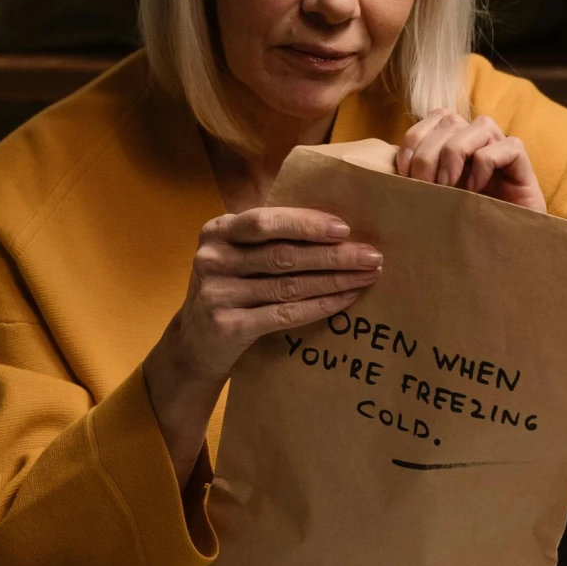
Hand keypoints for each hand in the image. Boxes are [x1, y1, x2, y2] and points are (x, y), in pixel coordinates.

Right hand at [143, 207, 380, 481]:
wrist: (194, 344)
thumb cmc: (230, 289)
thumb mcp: (236, 255)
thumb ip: (269, 237)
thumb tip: (337, 225)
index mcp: (217, 231)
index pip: (266, 222)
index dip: (306, 224)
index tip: (345, 228)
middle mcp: (212, 259)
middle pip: (283, 255)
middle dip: (333, 255)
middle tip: (372, 256)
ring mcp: (217, 294)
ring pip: (289, 285)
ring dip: (335, 280)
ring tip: (367, 277)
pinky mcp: (227, 326)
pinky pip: (285, 314)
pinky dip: (320, 306)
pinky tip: (346, 300)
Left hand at [396, 110, 547, 212]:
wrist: (504, 248)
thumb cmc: (462, 224)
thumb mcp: (432, 198)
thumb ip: (417, 180)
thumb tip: (385, 174)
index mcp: (456, 140)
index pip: (433, 117)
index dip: (413, 140)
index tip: (403, 174)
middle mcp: (479, 138)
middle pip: (450, 121)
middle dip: (429, 155)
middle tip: (424, 189)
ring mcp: (502, 147)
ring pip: (478, 126)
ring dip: (455, 156)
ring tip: (448, 189)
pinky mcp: (523, 163)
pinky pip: (504, 147)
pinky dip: (485, 167)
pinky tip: (475, 193)